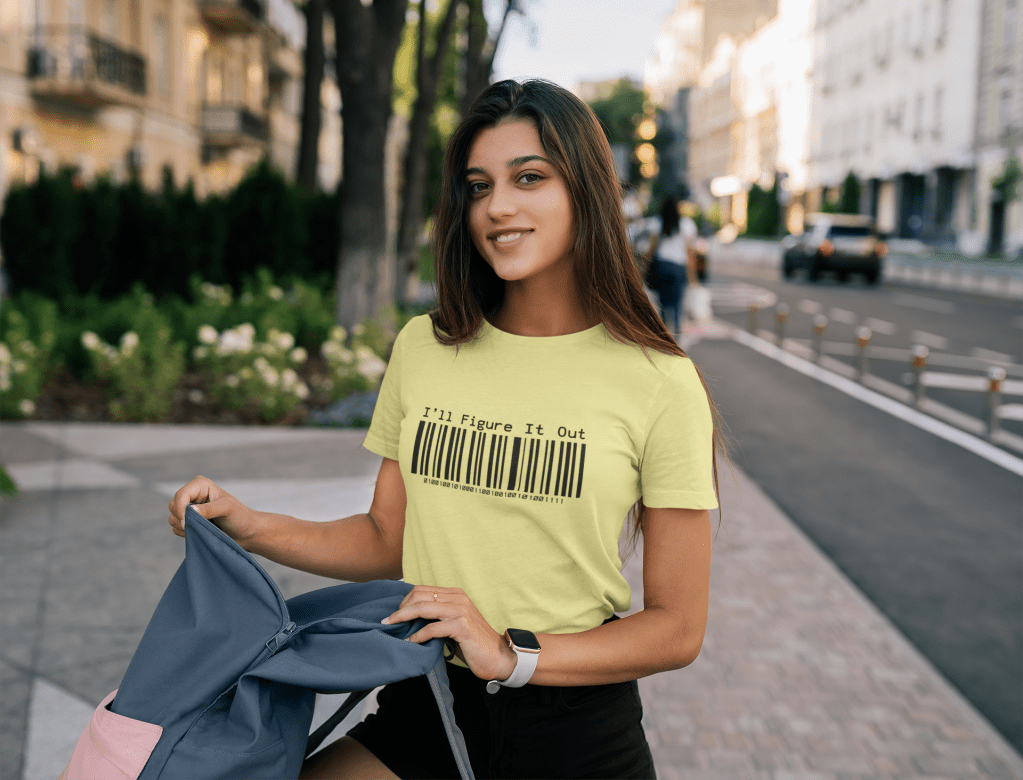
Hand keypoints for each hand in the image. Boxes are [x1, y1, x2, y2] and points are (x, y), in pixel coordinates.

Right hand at [167, 475, 261, 547]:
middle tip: (200, 526)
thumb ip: (209, 509)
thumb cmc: (240, 517)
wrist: (245, 532)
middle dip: (182, 518)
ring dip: (184, 527)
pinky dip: (185, 533)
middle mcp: (193, 495)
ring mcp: (189, 508)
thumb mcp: (227, 509)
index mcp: (200, 485)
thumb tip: (190, 511)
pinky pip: (176, 528)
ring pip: (172, 518)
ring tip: (205, 528)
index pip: (181, 495)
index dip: (180, 509)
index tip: (187, 522)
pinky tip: (201, 532)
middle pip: (173, 506)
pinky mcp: (189, 521)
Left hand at [382, 586, 517, 681]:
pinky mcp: (462, 626)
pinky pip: (432, 628)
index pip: (422, 589)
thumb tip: (410, 616)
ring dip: (403, 618)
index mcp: (455, 594)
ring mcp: (460, 610)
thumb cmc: (472, 642)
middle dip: (400, 608)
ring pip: (423, 608)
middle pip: (419, 595)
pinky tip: (411, 642)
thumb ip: (437, 615)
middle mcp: (458, 598)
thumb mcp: (453, 622)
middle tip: (390, 622)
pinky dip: (418, 636)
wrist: (497, 657)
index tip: (394, 614)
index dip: (405, 601)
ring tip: (393, 628)